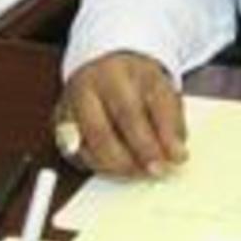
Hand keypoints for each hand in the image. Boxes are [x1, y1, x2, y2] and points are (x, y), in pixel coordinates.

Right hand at [54, 51, 187, 177]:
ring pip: (96, 136)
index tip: (179, 157)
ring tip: (137, 173)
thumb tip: (177, 155)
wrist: (100, 66)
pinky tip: (113, 169)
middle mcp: (103, 78)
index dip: (168, 131)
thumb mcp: (160, 89)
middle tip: (156, 170)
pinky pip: (76, 149)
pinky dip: (97, 164)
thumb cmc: (136, 84)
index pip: (155, 98)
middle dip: (143, 148)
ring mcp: (77, 97)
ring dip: (119, 163)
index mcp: (135, 68)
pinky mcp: (60, 118)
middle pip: (124, 114)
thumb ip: (171, 120)